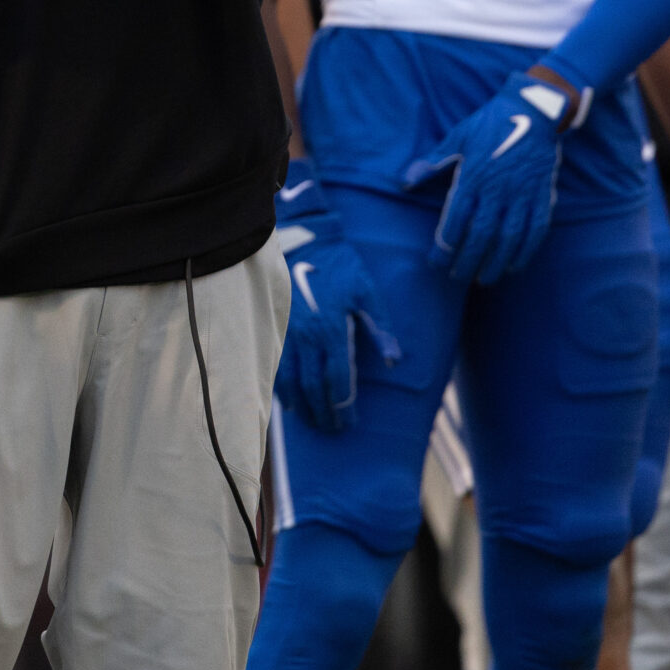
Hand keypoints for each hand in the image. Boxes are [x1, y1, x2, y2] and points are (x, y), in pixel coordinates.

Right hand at [273, 162, 401, 432]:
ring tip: (313, 421)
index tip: (350, 422)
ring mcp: (286, 334)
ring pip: (291, 382)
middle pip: (313, 388)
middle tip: (333, 429)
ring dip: (302, 407)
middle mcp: (307, 338)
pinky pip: (276, 368)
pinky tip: (290, 402)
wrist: (304, 240)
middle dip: (324, 413)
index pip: (337, 380)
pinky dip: (282, 390)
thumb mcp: (367, 292)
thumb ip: (381, 328)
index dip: (343, 405)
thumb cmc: (340, 266)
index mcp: (332, 331)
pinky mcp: (274, 329)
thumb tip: (395, 361)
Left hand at [403, 71, 571, 285]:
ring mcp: (522, 194)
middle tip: (458, 277)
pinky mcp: (542, 195)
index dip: (445, 244)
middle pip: (482, 234)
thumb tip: (405, 181)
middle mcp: (497, 189)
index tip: (436, 261)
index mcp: (473, 175)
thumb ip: (432, 162)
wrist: (533, 110)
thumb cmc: (490, 124)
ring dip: (496, 262)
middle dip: (468, 260)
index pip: (456, 218)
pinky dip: (526, 250)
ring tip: (485, 279)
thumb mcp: (457, 136)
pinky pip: (536, 229)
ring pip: (509, 237)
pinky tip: (515, 265)